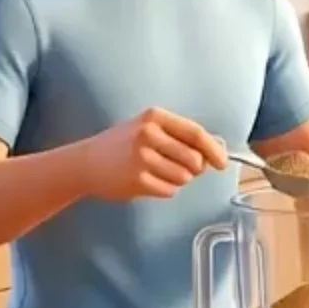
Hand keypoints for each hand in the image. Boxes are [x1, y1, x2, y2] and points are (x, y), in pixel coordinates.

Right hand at [80, 108, 226, 200]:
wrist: (86, 162)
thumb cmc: (124, 145)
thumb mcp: (149, 128)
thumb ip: (179, 136)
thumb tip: (214, 153)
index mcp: (155, 117)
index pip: (196, 134)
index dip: (214, 150)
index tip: (222, 163)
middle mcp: (148, 134)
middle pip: (195, 160)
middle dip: (194, 169)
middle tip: (179, 168)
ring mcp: (142, 158)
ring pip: (184, 178)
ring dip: (178, 180)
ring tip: (158, 173)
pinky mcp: (137, 180)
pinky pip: (170, 191)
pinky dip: (165, 190)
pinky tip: (148, 181)